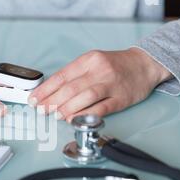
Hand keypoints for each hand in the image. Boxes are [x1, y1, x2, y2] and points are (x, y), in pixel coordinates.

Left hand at [28, 48, 171, 121]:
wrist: (145, 64)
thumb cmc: (115, 65)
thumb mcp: (92, 62)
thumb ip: (73, 75)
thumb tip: (50, 93)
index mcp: (89, 60)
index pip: (62, 76)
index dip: (45, 90)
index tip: (34, 99)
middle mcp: (100, 70)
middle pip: (71, 87)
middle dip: (53, 101)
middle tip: (42, 110)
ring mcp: (111, 84)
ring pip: (85, 97)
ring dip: (68, 108)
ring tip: (56, 115)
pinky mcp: (121, 98)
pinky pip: (102, 108)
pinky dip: (86, 114)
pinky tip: (75, 119)